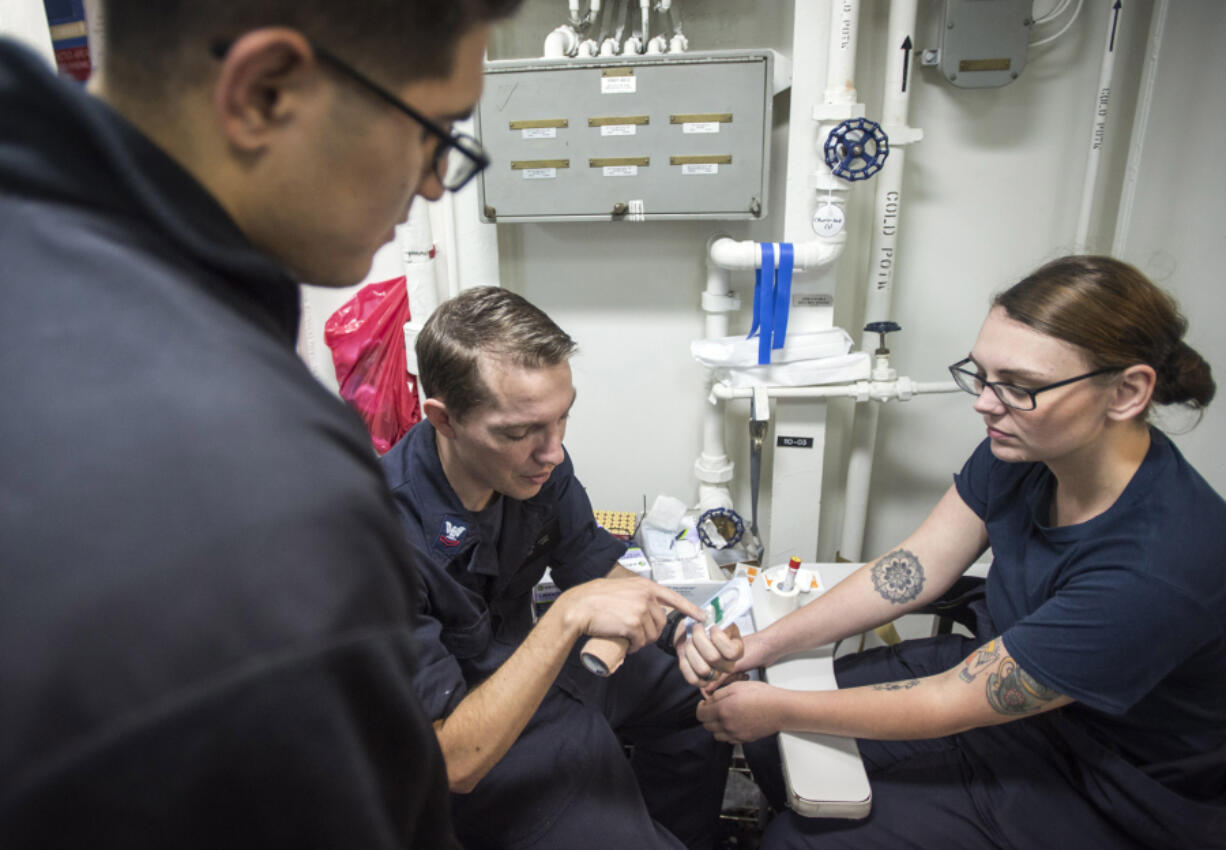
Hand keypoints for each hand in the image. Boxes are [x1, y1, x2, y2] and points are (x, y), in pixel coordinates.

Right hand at [559, 576, 704, 651]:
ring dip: (642, 641)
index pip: (674, 597)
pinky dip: (634, 648)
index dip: (690, 608)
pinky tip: (627, 646)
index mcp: (645, 586)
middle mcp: (646, 597)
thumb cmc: (596, 598)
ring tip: (629, 640)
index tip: (702, 617)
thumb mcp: (622, 588)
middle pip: (661, 622)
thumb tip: (647, 608)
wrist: (580, 606)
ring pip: (651, 634)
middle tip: (637, 635)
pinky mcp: (633, 625)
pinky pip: (640, 642)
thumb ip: (636, 595)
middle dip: (652, 632)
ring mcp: (640, 610)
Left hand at [677, 622, 742, 688]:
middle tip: (696, 628)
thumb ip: (716, 619)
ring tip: (689, 640)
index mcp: (737, 650)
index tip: (712, 626)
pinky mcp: (701, 681)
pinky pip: (692, 678)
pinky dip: (686, 663)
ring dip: (691, 650)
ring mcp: (715, 675)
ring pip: (702, 669)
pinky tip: (686, 652)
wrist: (692, 633)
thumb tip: (708, 620)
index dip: (718, 638)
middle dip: (699, 638)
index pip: (731, 652)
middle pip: (713, 658)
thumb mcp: (717, 618)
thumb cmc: (707, 626)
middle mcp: (728, 665)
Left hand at [695, 679, 783, 743]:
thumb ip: (719, 694)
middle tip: (714, 707)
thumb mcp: (737, 686)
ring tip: (724, 715)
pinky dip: (726, 732)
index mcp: (723, 710)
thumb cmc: (762, 695)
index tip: (704, 703)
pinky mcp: (744, 739)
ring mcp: (735, 734)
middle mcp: (727, 725)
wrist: (780, 709)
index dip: (700, 707)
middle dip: (707, 716)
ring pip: (716, 735)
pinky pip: (728, 739)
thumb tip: (709, 699)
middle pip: (707, 726)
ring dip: (716, 726)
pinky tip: (733, 722)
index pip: (700, 715)